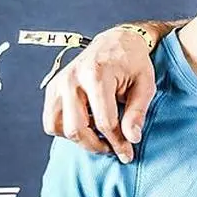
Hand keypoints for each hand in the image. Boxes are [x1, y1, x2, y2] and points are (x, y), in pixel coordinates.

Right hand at [41, 28, 154, 163]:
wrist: (115, 41)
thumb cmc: (133, 63)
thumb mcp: (145, 85)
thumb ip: (137, 112)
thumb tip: (132, 139)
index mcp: (97, 74)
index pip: (104, 121)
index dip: (117, 143)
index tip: (128, 154)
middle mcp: (72, 79)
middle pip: (76, 129)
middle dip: (97, 146)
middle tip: (114, 148)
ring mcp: (58, 83)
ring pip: (58, 128)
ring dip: (80, 139)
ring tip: (100, 136)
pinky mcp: (52, 89)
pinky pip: (51, 121)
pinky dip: (66, 130)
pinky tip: (87, 124)